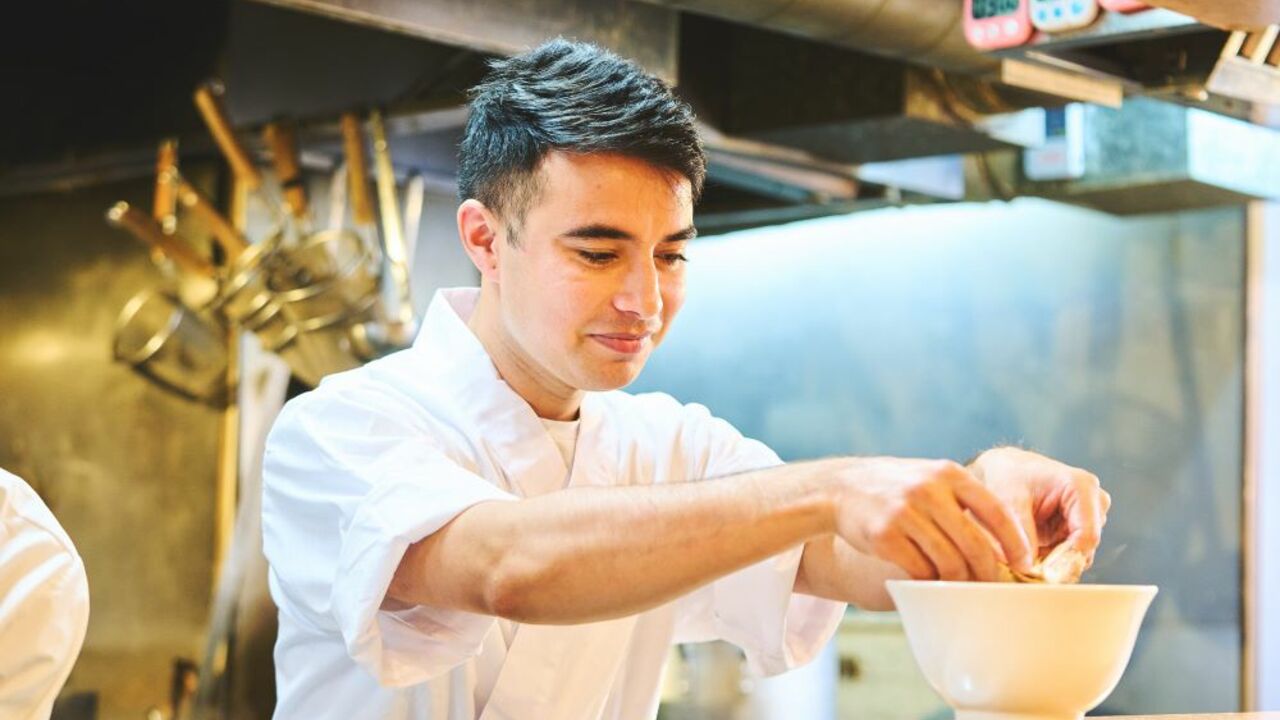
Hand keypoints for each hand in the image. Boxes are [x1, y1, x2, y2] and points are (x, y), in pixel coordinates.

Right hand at [831, 457, 1032, 581]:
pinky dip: (929, 580)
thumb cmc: (894, 488)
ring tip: (959, 585)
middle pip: (975, 545)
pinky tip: (928, 577)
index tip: (1025, 562)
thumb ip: (962, 499)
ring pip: (949, 563)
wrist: (839, 488)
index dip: (1015, 541)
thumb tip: (1007, 540)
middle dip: (989, 572)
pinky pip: (920, 570)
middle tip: (993, 586)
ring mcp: (904, 513)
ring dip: (958, 581)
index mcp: (946, 473)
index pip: (995, 511)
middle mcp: (927, 490)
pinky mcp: (884, 536)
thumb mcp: (930, 477)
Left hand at [969, 447, 1110, 569]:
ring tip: (1024, 555)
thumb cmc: (1007, 477)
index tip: (1043, 574)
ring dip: (1053, 562)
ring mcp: (1088, 516)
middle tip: (1027, 568)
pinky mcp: (1078, 529)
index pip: (1087, 535)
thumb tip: (1028, 568)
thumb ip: (1021, 535)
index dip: (1067, 560)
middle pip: (1086, 548)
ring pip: (1078, 555)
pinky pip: (1070, 555)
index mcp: (1081, 487)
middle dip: (1057, 562)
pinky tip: (1031, 553)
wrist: (1002, 471)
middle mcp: (1093, 502)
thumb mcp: (1008, 503)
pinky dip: (1051, 559)